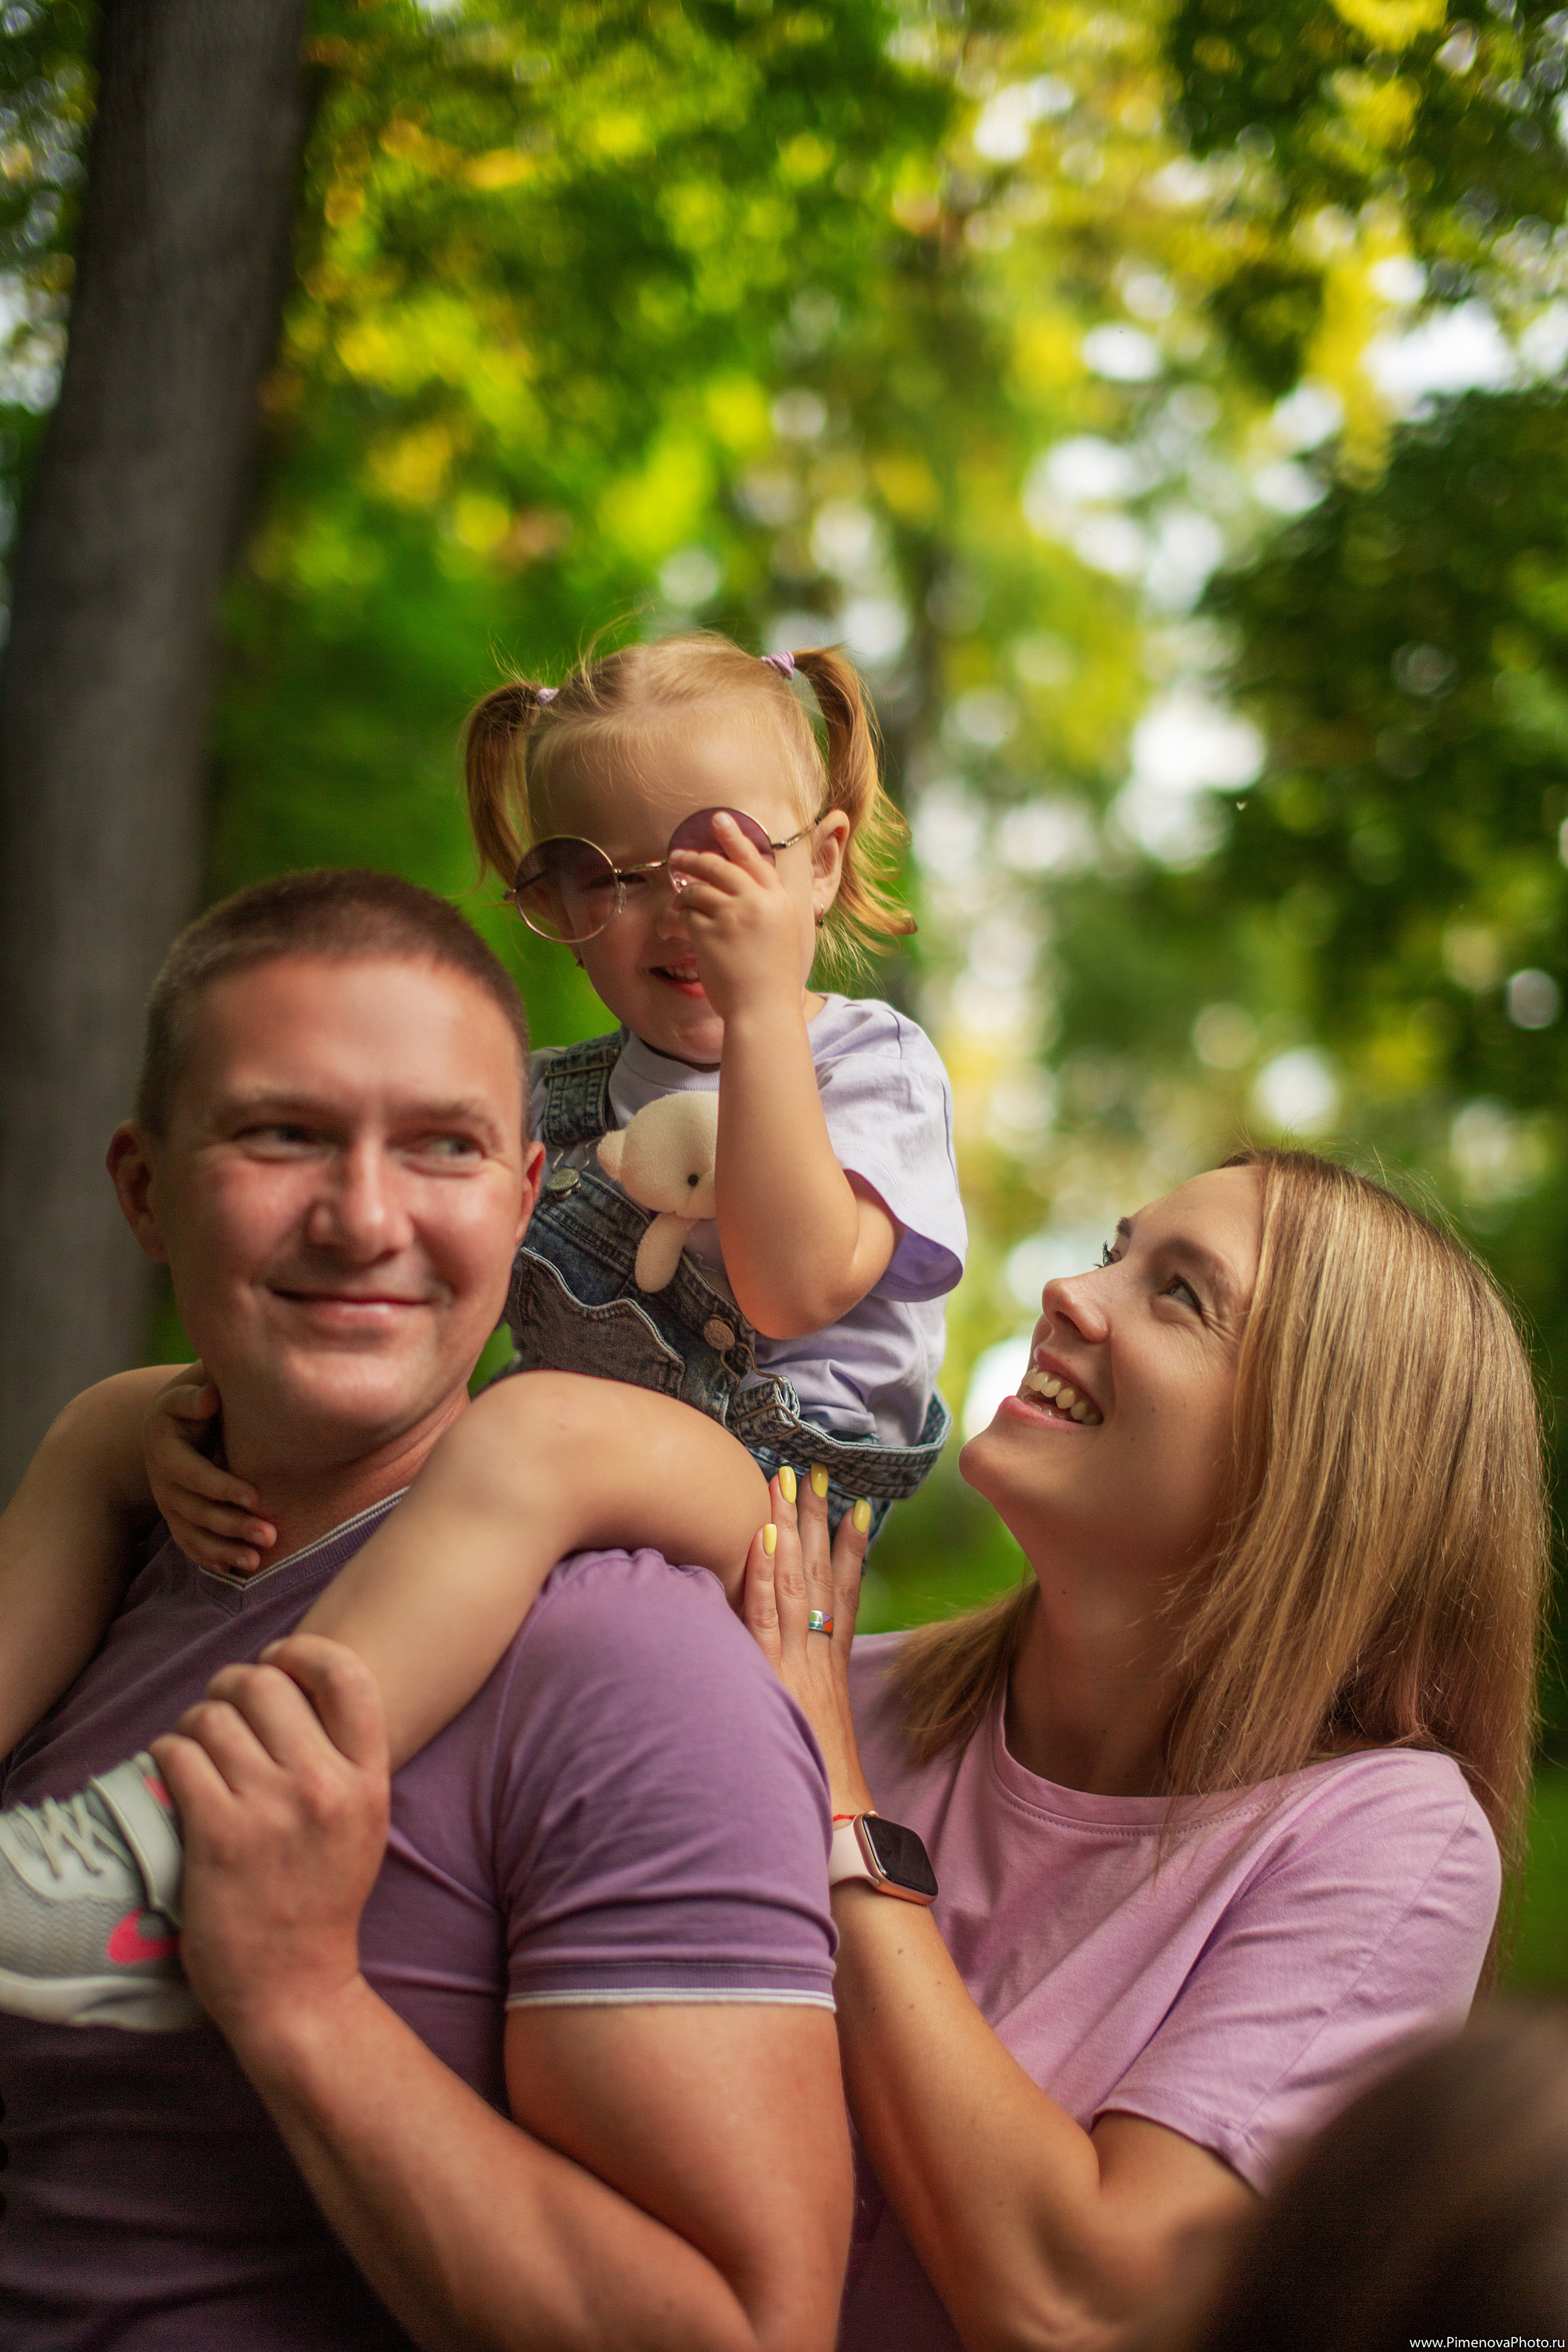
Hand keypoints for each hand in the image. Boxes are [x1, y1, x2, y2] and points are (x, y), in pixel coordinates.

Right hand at [145, 1364, 276, 1569]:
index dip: (220, 1488)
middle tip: (269, 1535)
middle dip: (231, 1525)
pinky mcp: (179, 1518)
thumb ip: (197, 1392)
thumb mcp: (190, 1387)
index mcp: (165, 1448)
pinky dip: (212, 1559)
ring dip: (224, 1550)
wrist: (174, 1421)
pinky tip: (238, 1570)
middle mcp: (162, 1481)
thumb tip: (211, 1397)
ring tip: (257, 1561)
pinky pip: (191, 1545)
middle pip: (194, 1511)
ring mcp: (169, 1504)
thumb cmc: (195, 1397)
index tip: (255, 1497)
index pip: (191, 1474)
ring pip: (193, 1534)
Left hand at [150, 1635, 389, 2050]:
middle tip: (221, 1708)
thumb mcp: (363, 1824)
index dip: (303, 1651)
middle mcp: (323, 1786)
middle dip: (232, 1684)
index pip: (347, 1675)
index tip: (278, 1661)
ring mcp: (270, 1810)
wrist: (296, 1991)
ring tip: (194, 1746)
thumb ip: (342, 1760)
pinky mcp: (217, 1835)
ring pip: (213, 1715)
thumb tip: (290, 1688)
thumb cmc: (322, 1903)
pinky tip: (174, 1771)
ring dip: (194, 1721)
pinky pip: (178, 1754)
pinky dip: (167, 1753)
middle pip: (266, 1682)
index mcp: (368, 1780)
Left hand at [667, 812, 808, 1025]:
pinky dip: (677, 918)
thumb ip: (766, 908)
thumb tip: (741, 889)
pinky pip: (687, 914)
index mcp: (779, 901)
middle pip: (720, 866)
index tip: (718, 819)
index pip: (755, 859)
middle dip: (695, 858)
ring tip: (675, 903)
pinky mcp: (710, 933)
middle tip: (678, 857)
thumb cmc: (773, 980)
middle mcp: (757, 902)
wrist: (764, 1009)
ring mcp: (733, 916)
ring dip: (682, 893)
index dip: (734, 836)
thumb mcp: (782, 935)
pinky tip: (671, 926)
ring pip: (698, 888)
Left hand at [741, 1467, 874, 1817]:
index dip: (851, 1548)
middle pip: (823, 1574)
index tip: (857, 1505)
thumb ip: (803, 1705)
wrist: (841, 1833)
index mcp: (831, 1671)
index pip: (846, 1594)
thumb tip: (786, 1690)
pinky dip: (764, 1573)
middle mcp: (820, 1659)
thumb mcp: (816, 1736)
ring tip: (789, 1479)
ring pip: (796, 1582)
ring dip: (791, 1527)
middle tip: (815, 1468)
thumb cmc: (822, 1794)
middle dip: (818, 1519)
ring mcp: (799, 1665)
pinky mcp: (775, 1679)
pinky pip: (767, 1616)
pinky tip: (759, 1534)